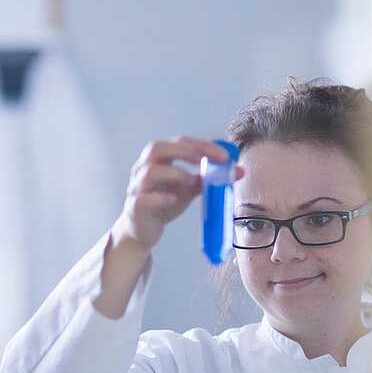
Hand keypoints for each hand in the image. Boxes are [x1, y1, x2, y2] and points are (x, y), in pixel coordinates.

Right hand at [111, 137, 241, 250]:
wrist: (144, 229)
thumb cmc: (164, 203)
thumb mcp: (188, 188)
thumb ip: (209, 178)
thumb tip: (238, 171)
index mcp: (159, 159)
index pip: (180, 143)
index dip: (202, 145)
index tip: (224, 156)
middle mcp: (143, 168)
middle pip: (157, 148)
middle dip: (183, 152)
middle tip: (204, 161)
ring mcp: (136, 187)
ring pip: (149, 172)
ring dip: (174, 173)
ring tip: (190, 181)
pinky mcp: (134, 207)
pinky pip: (143, 198)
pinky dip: (160, 198)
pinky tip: (172, 200)